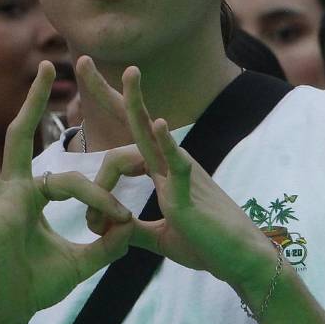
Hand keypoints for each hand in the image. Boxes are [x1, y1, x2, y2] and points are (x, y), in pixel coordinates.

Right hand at [0, 61, 136, 323]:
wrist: (11, 314)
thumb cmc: (37, 286)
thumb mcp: (82, 263)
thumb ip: (106, 246)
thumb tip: (132, 228)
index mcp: (34, 198)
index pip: (70, 177)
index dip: (101, 192)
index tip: (125, 218)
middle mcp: (13, 193)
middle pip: (22, 139)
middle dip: (35, 103)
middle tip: (46, 66)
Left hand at [78, 61, 275, 290]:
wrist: (242, 263)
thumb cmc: (208, 246)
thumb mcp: (161, 238)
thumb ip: (136, 231)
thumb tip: (111, 233)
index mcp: (163, 172)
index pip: (130, 135)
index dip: (109, 114)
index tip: (83, 93)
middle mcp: (170, 165)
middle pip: (135, 121)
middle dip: (110, 92)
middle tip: (82, 60)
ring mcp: (181, 175)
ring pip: (154, 134)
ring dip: (139, 104)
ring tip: (129, 71)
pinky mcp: (191, 195)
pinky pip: (179, 166)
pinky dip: (169, 145)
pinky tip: (159, 124)